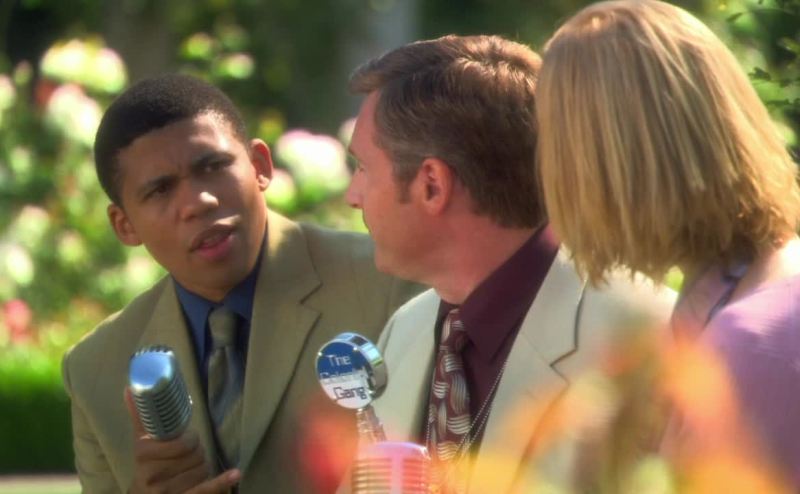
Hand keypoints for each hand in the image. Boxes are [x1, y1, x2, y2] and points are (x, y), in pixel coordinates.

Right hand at [125, 388, 240, 492]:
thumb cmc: (147, 467)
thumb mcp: (142, 443)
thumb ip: (141, 417)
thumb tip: (131, 388)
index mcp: (144, 455)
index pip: (183, 443)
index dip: (190, 440)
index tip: (188, 440)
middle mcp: (154, 476)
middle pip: (196, 456)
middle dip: (197, 453)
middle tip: (190, 454)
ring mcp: (168, 491)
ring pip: (203, 470)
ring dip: (203, 467)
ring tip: (191, 468)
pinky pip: (205, 489)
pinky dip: (222, 482)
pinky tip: (235, 473)